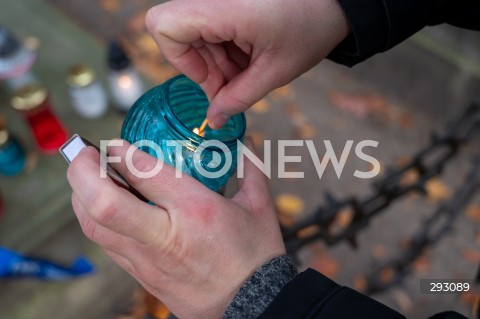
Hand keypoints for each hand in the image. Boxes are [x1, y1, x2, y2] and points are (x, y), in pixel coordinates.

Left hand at [67, 139, 284, 318]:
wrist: (253, 306)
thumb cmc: (256, 256)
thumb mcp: (259, 207)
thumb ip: (249, 168)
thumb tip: (247, 142)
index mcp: (197, 210)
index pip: (144, 173)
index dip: (120, 151)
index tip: (114, 141)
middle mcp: (166, 235)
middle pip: (104, 203)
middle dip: (82, 171)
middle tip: (83, 152)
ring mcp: (149, 260)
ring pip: (95, 226)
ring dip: (81, 195)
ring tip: (86, 175)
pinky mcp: (143, 276)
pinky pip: (107, 244)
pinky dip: (94, 218)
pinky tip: (101, 205)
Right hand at [146, 0, 349, 127]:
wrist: (335, 1)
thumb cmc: (310, 27)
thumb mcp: (275, 71)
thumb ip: (239, 98)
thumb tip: (213, 120)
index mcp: (222, 8)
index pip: (164, 27)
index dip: (180, 59)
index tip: (210, 78)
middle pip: (178, 36)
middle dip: (204, 68)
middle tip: (234, 86)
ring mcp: (219, 0)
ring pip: (193, 36)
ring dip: (216, 62)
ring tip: (249, 71)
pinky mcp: (227, 4)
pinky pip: (209, 30)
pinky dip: (225, 51)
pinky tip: (250, 58)